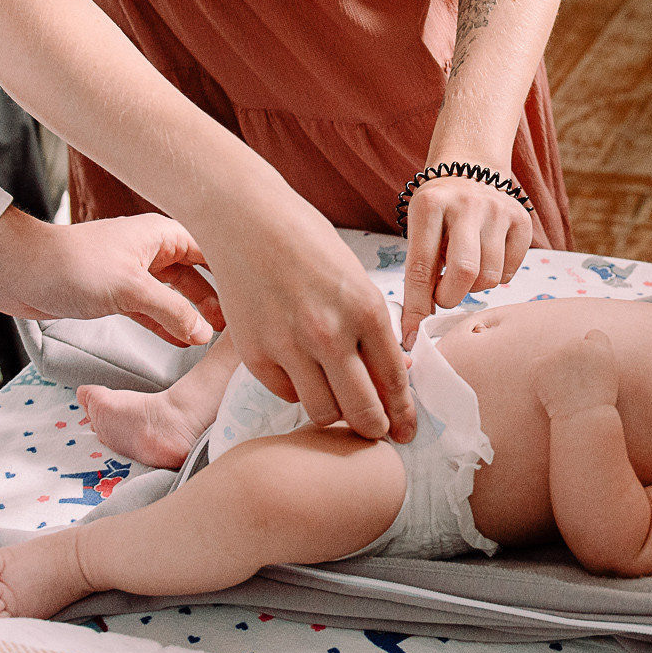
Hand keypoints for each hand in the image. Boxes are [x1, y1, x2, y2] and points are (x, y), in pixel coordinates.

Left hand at [0, 208, 222, 346]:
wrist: (20, 272)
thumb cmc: (71, 267)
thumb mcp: (131, 290)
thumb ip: (172, 311)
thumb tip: (205, 333)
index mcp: (161, 234)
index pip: (213, 248)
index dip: (236, 270)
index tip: (259, 293)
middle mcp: (153, 249)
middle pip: (199, 273)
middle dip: (218, 298)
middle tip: (238, 326)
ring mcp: (136, 271)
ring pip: (177, 293)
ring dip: (192, 314)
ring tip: (215, 338)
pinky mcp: (118, 292)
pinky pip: (154, 308)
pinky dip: (168, 323)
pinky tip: (182, 342)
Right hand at [198, 190, 416, 443]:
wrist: (247, 220)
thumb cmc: (308, 244)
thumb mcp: (355, 279)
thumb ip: (373, 328)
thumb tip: (393, 376)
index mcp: (365, 309)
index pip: (393, 379)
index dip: (402, 413)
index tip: (404, 429)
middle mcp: (329, 333)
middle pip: (361, 410)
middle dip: (374, 428)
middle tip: (376, 432)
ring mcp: (289, 346)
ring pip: (322, 412)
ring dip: (334, 413)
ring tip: (338, 401)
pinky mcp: (255, 354)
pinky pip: (287, 394)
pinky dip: (299, 391)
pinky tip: (302, 372)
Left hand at [400, 174, 532, 347]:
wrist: (469, 171)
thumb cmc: (437, 213)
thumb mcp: (419, 230)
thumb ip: (419, 272)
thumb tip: (416, 328)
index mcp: (429, 205)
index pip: (421, 266)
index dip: (416, 307)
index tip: (412, 336)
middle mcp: (466, 204)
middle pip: (465, 271)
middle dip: (451, 297)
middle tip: (444, 296)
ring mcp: (497, 209)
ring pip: (490, 276)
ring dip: (475, 287)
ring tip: (466, 269)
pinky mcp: (522, 219)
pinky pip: (511, 272)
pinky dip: (497, 277)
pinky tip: (487, 258)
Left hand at [532, 328, 616, 419]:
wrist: (583, 418)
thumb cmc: (598, 403)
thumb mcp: (609, 375)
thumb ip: (597, 357)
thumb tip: (581, 349)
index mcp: (599, 346)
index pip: (593, 336)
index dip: (591, 350)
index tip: (589, 365)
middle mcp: (578, 345)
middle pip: (572, 345)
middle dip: (571, 359)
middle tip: (576, 383)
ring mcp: (558, 353)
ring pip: (554, 356)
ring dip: (556, 368)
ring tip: (565, 390)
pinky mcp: (540, 364)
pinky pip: (538, 365)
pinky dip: (540, 376)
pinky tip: (551, 391)